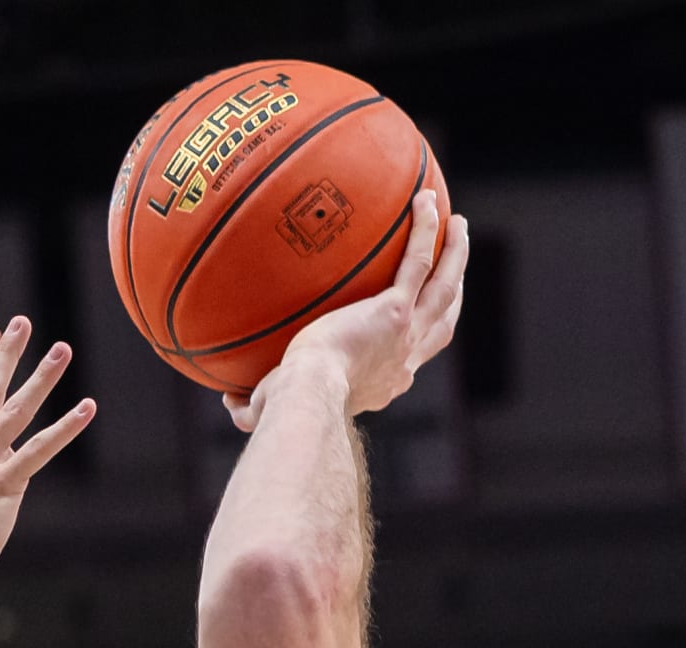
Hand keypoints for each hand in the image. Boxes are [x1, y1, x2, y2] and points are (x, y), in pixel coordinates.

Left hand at [222, 193, 468, 433]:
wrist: (305, 396)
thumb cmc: (285, 409)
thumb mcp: (270, 409)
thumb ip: (253, 406)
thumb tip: (229, 404)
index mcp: (384, 382)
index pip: (410, 357)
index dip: (417, 337)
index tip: (412, 318)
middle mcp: (404, 360)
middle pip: (442, 320)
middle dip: (452, 292)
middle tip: (454, 266)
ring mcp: (405, 335)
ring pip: (445, 287)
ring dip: (455, 254)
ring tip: (456, 223)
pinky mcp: (394, 311)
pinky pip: (418, 260)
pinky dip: (425, 230)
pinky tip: (424, 199)